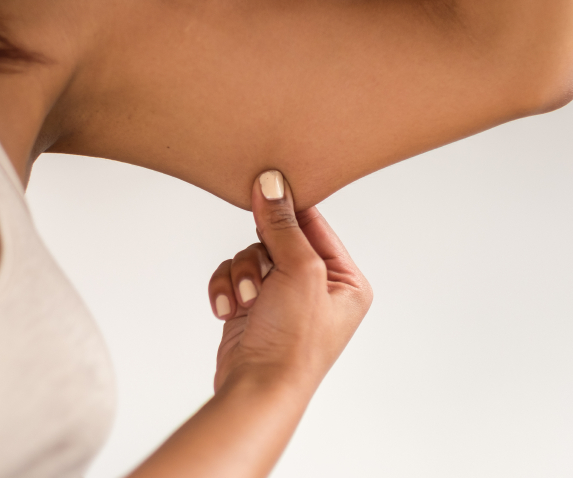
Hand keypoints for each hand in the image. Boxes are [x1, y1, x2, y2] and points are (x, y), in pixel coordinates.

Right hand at [208, 170, 372, 393]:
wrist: (257, 389)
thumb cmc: (293, 342)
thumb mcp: (299, 271)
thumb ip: (284, 225)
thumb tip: (271, 183)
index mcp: (346, 282)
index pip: (315, 226)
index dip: (289, 209)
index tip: (265, 185)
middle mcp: (317, 288)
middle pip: (278, 238)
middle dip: (261, 257)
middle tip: (260, 276)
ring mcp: (283, 298)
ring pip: (250, 255)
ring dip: (242, 276)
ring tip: (246, 303)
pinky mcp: (252, 307)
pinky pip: (232, 275)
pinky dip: (226, 289)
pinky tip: (227, 311)